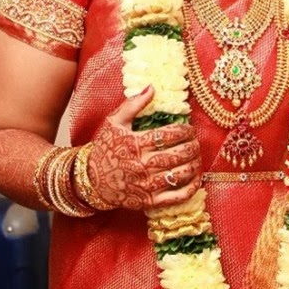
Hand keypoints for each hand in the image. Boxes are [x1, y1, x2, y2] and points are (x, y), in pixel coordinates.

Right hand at [87, 86, 201, 210]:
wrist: (91, 180)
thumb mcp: (114, 122)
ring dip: (194, 165)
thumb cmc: (104, 148)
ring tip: (197, 157)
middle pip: (176, 154)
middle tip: (196, 142)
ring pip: (179, 175)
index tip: (189, 129)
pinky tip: (196, 179)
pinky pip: (175, 197)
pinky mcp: (148, 201)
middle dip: (192, 147)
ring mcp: (146, 185)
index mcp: (136, 144)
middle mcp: (142, 165)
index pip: (168, 135)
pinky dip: (190, 189)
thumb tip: (152, 88)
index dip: (184, 131)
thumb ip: (133, 104)